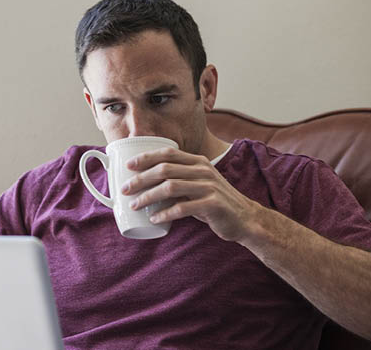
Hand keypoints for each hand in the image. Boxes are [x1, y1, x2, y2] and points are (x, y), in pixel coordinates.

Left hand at [121, 146, 262, 242]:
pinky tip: (154, 218)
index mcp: (198, 162)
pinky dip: (165, 213)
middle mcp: (203, 170)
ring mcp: (209, 186)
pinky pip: (183, 208)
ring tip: (135, 204)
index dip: (146, 157)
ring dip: (149, 196)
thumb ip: (178, 179)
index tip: (128, 166)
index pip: (168, 153)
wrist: (245, 218)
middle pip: (164, 169)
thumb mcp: (197, 184)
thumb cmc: (214, 202)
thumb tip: (145, 183)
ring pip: (170, 187)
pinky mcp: (213, 204)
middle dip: (141, 179)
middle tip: (125, 189)